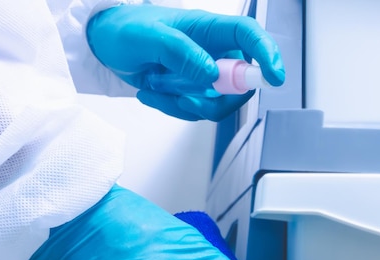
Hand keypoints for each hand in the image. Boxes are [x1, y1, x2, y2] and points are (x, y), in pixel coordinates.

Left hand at [86, 4, 284, 120]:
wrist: (105, 45)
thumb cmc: (124, 29)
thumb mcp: (146, 36)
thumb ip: (179, 52)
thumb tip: (210, 74)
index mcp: (209, 28)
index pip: (249, 36)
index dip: (267, 54)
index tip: (273, 77)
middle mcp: (214, 51)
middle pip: (240, 82)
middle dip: (215, 98)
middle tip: (185, 97)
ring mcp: (206, 73)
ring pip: (219, 103)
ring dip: (188, 105)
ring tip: (157, 89)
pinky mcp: (195, 90)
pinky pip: (199, 110)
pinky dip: (176, 109)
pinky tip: (154, 93)